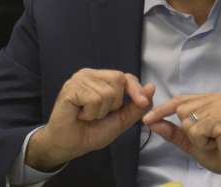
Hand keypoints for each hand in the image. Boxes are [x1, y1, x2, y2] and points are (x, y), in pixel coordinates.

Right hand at [26, 69, 154, 170]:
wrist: (69, 146)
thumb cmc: (91, 131)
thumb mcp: (121, 120)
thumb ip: (136, 106)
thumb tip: (152, 87)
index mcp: (102, 79)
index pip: (126, 76)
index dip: (136, 89)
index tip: (143, 102)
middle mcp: (91, 74)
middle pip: (119, 80)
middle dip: (115, 104)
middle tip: (99, 114)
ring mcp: (79, 79)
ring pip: (108, 92)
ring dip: (100, 112)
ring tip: (88, 115)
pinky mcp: (71, 88)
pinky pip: (94, 99)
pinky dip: (91, 113)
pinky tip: (80, 115)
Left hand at [142, 92, 220, 184]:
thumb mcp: (193, 143)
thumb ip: (174, 132)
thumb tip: (151, 122)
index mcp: (212, 99)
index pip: (181, 100)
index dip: (163, 110)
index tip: (146, 119)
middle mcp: (217, 97)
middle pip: (181, 109)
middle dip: (189, 130)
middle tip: (210, 139)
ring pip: (187, 121)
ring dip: (197, 137)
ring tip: (214, 140)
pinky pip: (196, 130)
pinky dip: (202, 142)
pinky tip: (217, 142)